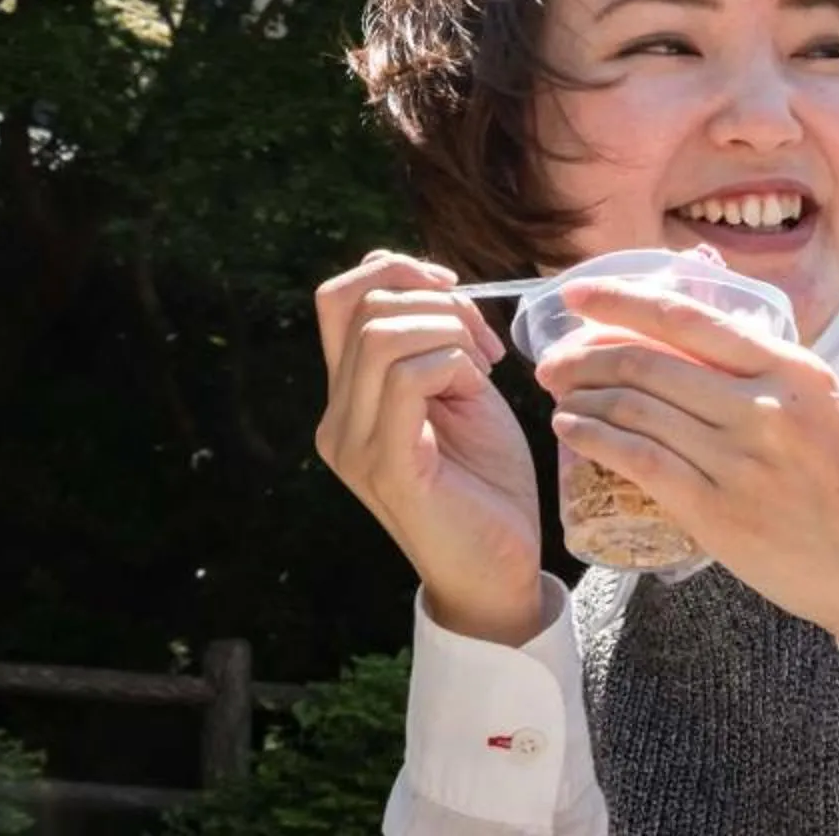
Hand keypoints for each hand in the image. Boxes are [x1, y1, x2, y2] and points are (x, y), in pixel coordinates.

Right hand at [313, 250, 545, 646]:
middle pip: (360, 303)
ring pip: (381, 335)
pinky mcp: (386, 467)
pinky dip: (452, 364)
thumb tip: (426, 279)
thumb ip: (430, 342)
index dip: (397, 270)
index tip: (454, 290)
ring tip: (483, 369)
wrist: (502, 568)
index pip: (338, 297)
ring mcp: (354, 445)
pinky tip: (477, 390)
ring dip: (448, 331)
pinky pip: (406, 378)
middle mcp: (336, 419)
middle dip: (435, 298)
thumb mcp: (458, 391)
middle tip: (483, 343)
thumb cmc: (486, 480)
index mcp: (348, 397)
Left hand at [530, 284, 838, 650]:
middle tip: (554, 360)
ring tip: (560, 396)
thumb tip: (692, 345)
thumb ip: (764, 374)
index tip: (578, 293)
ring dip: (584, 398)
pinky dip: (596, 440)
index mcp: (792, 368)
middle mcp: (765, 404)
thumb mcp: (823, 404)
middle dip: (586, 355)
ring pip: (638, 410)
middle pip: (650, 362)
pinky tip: (573, 433)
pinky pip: (641, 462)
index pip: (689, 317)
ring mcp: (742, 459)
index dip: (623, 299)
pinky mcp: (721, 512)